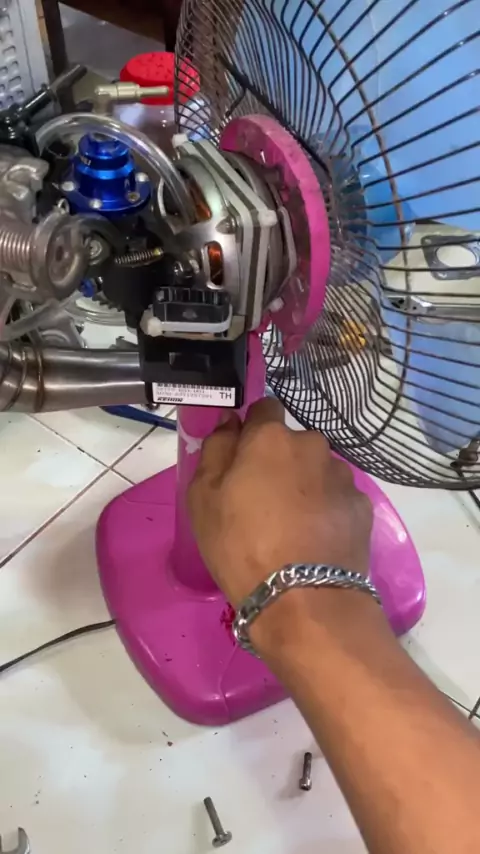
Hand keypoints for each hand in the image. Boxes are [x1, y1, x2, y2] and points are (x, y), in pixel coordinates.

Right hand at [188, 398, 372, 609]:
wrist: (304, 599)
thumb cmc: (240, 545)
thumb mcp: (203, 498)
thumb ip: (215, 449)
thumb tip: (229, 421)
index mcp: (271, 437)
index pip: (264, 408)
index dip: (252, 430)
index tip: (241, 458)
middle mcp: (313, 445)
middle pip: (293, 444)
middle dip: (280, 462)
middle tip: (263, 501)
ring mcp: (343, 476)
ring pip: (318, 471)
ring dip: (306, 486)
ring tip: (292, 527)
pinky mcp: (362, 507)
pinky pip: (338, 499)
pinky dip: (327, 511)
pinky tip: (316, 541)